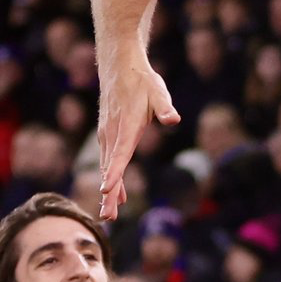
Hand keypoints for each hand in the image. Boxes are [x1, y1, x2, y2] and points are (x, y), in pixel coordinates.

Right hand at [97, 59, 178, 220]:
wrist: (119, 65)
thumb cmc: (142, 80)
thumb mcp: (158, 91)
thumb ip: (164, 107)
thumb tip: (174, 119)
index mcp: (126, 126)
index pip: (120, 154)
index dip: (114, 173)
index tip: (106, 190)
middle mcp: (113, 133)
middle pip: (111, 168)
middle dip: (109, 194)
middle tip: (108, 217)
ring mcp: (108, 134)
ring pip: (108, 167)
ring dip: (109, 191)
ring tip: (109, 215)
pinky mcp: (107, 133)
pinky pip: (109, 160)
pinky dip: (112, 177)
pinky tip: (116, 193)